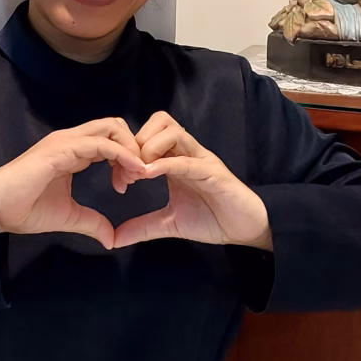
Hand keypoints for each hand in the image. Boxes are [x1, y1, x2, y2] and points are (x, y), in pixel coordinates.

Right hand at [0, 118, 146, 250]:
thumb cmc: (25, 209)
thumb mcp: (68, 216)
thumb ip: (92, 222)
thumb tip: (111, 239)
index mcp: (73, 151)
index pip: (110, 139)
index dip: (126, 157)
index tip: (129, 183)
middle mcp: (71, 140)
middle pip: (115, 126)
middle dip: (133, 147)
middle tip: (138, 176)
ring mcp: (66, 141)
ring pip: (110, 127)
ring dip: (130, 148)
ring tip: (137, 174)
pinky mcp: (61, 148)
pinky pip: (100, 142)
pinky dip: (121, 153)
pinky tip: (131, 171)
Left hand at [111, 112, 271, 250]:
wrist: (245, 230)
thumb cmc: (211, 219)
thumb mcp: (169, 224)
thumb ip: (143, 227)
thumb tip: (115, 239)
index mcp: (176, 159)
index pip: (148, 135)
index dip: (128, 151)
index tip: (118, 179)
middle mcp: (188, 153)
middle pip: (160, 121)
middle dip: (138, 142)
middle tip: (128, 171)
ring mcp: (202, 160)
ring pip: (173, 131)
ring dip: (151, 148)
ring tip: (140, 173)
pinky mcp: (214, 173)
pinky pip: (189, 160)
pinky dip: (167, 163)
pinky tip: (149, 175)